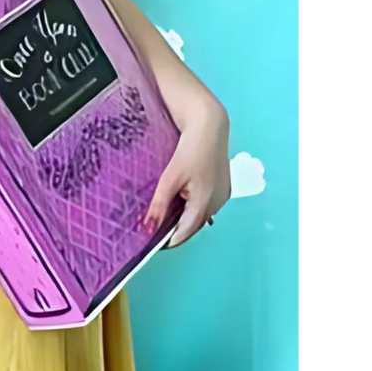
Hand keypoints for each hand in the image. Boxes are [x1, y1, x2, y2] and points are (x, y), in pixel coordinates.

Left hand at [142, 103, 231, 247]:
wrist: (210, 127)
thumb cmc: (190, 150)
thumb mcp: (170, 178)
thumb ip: (158, 206)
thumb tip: (147, 230)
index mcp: (205, 204)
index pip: (184, 233)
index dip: (167, 241)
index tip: (150, 243)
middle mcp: (218, 204)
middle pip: (193, 226)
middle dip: (175, 230)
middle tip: (154, 228)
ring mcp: (223, 196)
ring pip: (200, 215)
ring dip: (184, 218)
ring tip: (164, 214)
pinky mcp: (224, 188)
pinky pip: (206, 205)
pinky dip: (193, 208)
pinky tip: (180, 201)